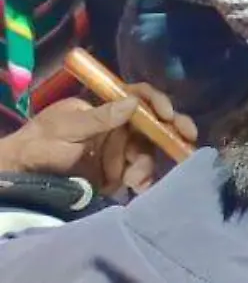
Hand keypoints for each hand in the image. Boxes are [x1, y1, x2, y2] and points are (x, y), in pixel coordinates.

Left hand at [0, 84, 197, 193]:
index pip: (139, 97)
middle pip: (153, 124)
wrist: (23, 176)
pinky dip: (143, 179)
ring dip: (148, 164)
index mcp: (107, 107)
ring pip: (148, 151)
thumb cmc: (41, 143)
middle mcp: (120, 124)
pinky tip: (139, 187)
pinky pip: (139, 172)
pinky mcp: (119, 171)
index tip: (169, 114)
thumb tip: (133, 103)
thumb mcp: (66, 127)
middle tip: (187, 139)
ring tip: (136, 180)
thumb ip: (100, 118)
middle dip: (172, 131)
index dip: (157, 102)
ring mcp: (120, 149)